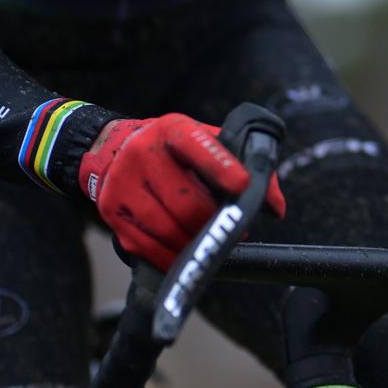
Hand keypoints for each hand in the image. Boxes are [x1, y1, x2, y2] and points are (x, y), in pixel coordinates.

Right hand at [78, 114, 286, 269]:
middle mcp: (142, 154)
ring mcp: (123, 185)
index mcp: (172, 131)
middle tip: (234, 230)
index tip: (243, 186)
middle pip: (186, 203)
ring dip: (196, 244)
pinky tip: (188, 255)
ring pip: (168, 229)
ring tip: (212, 242)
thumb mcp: (206, 142)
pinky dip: (173, 257)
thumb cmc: (174, 151)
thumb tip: (275, 207)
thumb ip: (246, 166)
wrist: (114, 149)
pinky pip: (148, 247)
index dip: (221, 167)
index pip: (196, 145)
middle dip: (215, 223)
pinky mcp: (113, 213)